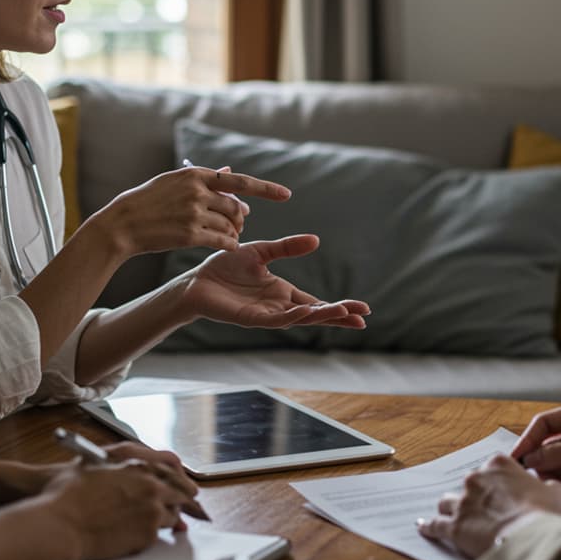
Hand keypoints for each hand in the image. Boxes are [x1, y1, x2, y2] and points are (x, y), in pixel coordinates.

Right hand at [43, 459, 189, 559]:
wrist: (61, 524)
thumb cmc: (69, 494)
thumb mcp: (94, 463)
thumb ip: (120, 464)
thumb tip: (133, 468)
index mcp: (139, 465)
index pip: (173, 469)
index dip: (181, 478)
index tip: (187, 485)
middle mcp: (151, 486)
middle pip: (181, 493)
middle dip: (182, 499)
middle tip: (186, 506)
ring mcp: (152, 511)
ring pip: (173, 514)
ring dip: (168, 516)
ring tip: (156, 520)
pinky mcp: (148, 534)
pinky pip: (160, 534)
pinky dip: (154, 532)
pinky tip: (141, 532)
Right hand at [91, 166, 291, 258]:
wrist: (123, 224)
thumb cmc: (147, 201)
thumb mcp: (173, 182)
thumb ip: (204, 178)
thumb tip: (230, 170)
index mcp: (195, 175)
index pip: (239, 181)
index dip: (266, 189)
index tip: (285, 195)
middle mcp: (197, 192)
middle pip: (235, 206)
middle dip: (241, 217)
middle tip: (239, 223)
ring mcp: (194, 214)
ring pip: (230, 225)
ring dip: (234, 232)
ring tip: (229, 235)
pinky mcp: (190, 235)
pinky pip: (222, 241)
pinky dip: (229, 244)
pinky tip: (228, 245)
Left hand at [179, 234, 369, 329]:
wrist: (197, 280)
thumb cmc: (226, 268)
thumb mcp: (261, 252)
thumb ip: (287, 247)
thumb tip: (316, 240)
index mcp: (283, 292)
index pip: (316, 301)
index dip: (339, 306)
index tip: (363, 308)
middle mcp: (278, 306)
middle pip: (315, 313)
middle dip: (338, 315)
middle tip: (363, 317)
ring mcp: (266, 314)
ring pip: (300, 318)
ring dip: (321, 316)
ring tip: (343, 313)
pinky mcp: (250, 319)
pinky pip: (275, 319)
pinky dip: (292, 316)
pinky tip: (306, 312)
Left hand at [417, 455, 560, 558]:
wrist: (529, 537)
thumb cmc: (544, 513)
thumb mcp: (556, 492)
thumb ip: (547, 486)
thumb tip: (547, 488)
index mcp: (499, 465)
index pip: (494, 467)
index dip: (500, 481)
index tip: (504, 491)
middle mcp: (476, 478)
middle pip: (470, 484)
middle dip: (476, 494)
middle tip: (486, 509)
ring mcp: (463, 501)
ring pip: (448, 501)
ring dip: (452, 507)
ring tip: (454, 515)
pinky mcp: (454, 525)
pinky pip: (435, 524)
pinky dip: (429, 526)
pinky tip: (424, 527)